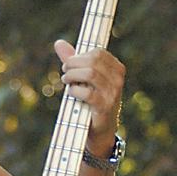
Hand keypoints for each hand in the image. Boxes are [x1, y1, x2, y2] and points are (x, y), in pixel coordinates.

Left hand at [54, 39, 124, 155]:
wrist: (100, 131)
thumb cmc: (91, 102)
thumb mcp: (84, 79)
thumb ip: (73, 61)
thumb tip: (59, 43)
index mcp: (116, 69)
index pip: (98, 52)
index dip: (80, 55)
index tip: (70, 64)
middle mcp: (117, 80)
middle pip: (93, 60)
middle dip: (74, 64)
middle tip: (65, 72)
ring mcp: (113, 93)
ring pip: (90, 73)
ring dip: (73, 76)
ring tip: (66, 81)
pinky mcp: (104, 107)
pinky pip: (88, 93)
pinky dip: (75, 91)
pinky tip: (71, 93)